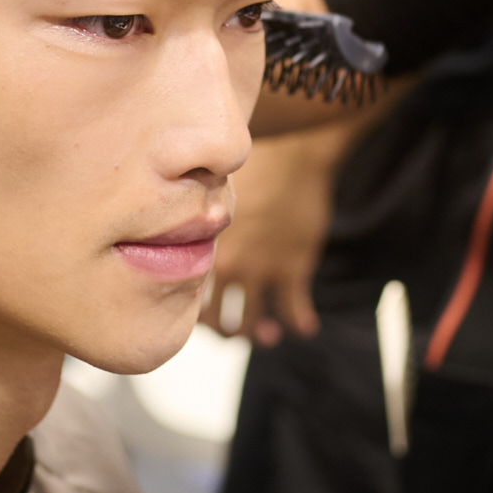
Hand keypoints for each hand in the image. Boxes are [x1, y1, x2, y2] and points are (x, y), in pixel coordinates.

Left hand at [205, 124, 349, 343]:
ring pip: (253, 322)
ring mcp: (261, 271)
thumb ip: (201, 223)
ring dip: (261, 334)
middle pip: (218, 318)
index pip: (190, 295)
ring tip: (269, 335)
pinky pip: (295, 309)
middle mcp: (227, 265)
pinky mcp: (293, 269)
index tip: (208, 316)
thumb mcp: (215, 196)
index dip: (198, 312)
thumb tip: (187, 228)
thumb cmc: (252, 168)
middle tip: (236, 332)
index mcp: (202, 247)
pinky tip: (306, 327)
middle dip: (227, 331)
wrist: (292, 156)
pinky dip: (301, 323)